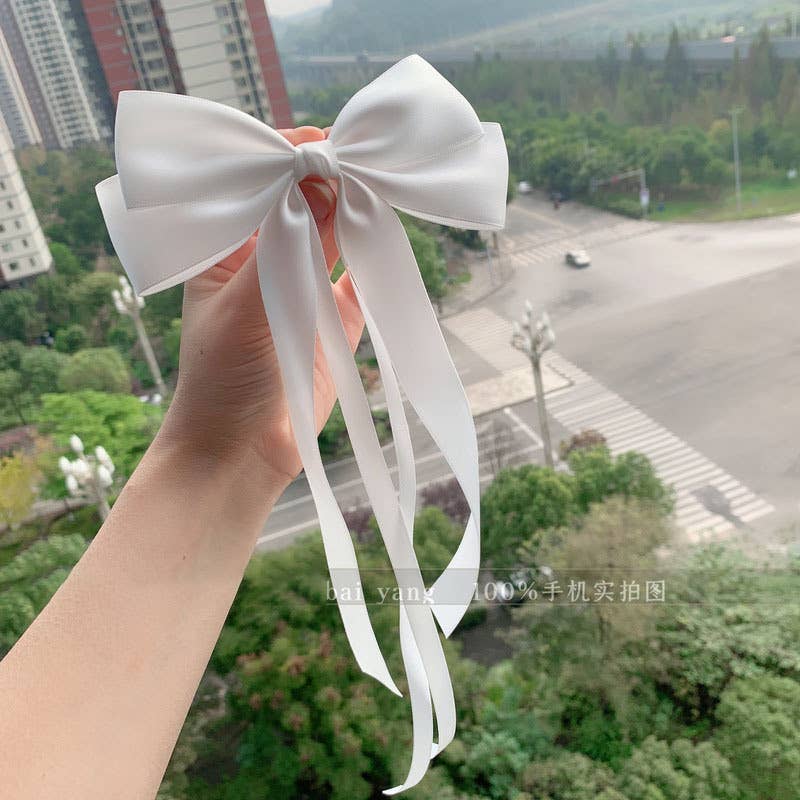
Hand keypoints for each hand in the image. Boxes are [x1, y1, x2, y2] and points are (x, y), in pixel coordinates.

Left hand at [159, 126, 362, 489]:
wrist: (243, 452)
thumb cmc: (222, 377)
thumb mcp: (246, 304)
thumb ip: (285, 246)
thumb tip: (320, 180)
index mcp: (228, 245)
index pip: (258, 182)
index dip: (287, 159)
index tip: (322, 149)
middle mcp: (266, 256)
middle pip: (302, 200)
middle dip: (329, 178)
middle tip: (362, 163)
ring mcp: (304, 284)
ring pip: (334, 230)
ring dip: (354, 208)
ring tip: (380, 186)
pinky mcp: (338, 315)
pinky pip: (360, 273)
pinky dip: (373, 251)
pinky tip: (385, 229)